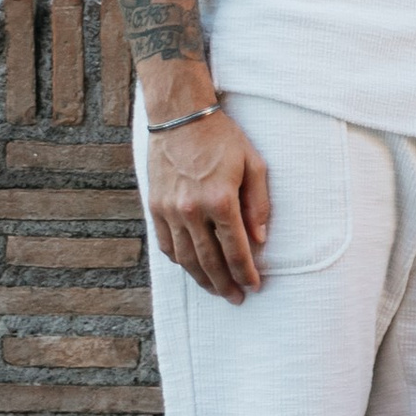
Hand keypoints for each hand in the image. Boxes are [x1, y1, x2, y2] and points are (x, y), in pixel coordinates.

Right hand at [144, 106, 270, 298]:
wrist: (180, 116)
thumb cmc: (222, 138)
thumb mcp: (253, 164)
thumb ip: (258, 205)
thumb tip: (260, 240)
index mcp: (220, 200)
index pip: (236, 249)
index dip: (246, 272)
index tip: (254, 286)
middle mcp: (192, 210)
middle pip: (210, 260)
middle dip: (225, 284)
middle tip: (236, 299)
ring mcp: (170, 210)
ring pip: (186, 258)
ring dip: (201, 279)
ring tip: (216, 290)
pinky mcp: (155, 206)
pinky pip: (167, 244)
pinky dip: (179, 261)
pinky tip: (191, 269)